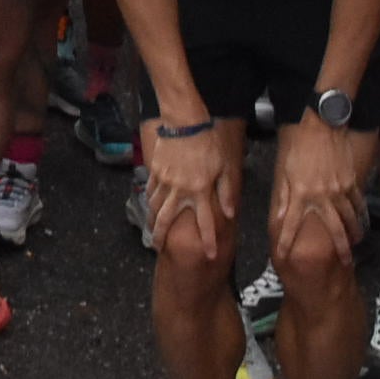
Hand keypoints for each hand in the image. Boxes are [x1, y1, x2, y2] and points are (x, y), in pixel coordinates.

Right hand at [140, 119, 235, 256]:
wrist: (184, 122)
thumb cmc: (208, 143)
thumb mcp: (223, 167)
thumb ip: (225, 192)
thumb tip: (230, 214)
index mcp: (200, 191)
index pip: (205, 223)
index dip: (208, 241)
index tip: (210, 256)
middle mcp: (180, 191)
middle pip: (167, 220)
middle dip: (160, 236)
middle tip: (157, 248)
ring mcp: (164, 181)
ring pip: (155, 206)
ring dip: (152, 221)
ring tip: (150, 231)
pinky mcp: (155, 171)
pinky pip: (151, 190)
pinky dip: (150, 200)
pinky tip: (150, 205)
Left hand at [269, 112, 364, 258]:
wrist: (322, 127)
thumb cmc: (300, 147)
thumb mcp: (285, 171)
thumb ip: (285, 196)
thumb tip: (279, 217)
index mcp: (302, 194)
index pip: (291, 224)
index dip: (285, 241)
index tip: (283, 255)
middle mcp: (322, 197)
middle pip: (333, 229)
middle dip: (340, 248)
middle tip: (346, 262)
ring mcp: (340, 190)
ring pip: (350, 218)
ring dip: (354, 233)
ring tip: (355, 243)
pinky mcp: (352, 182)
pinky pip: (358, 203)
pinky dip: (360, 214)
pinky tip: (361, 220)